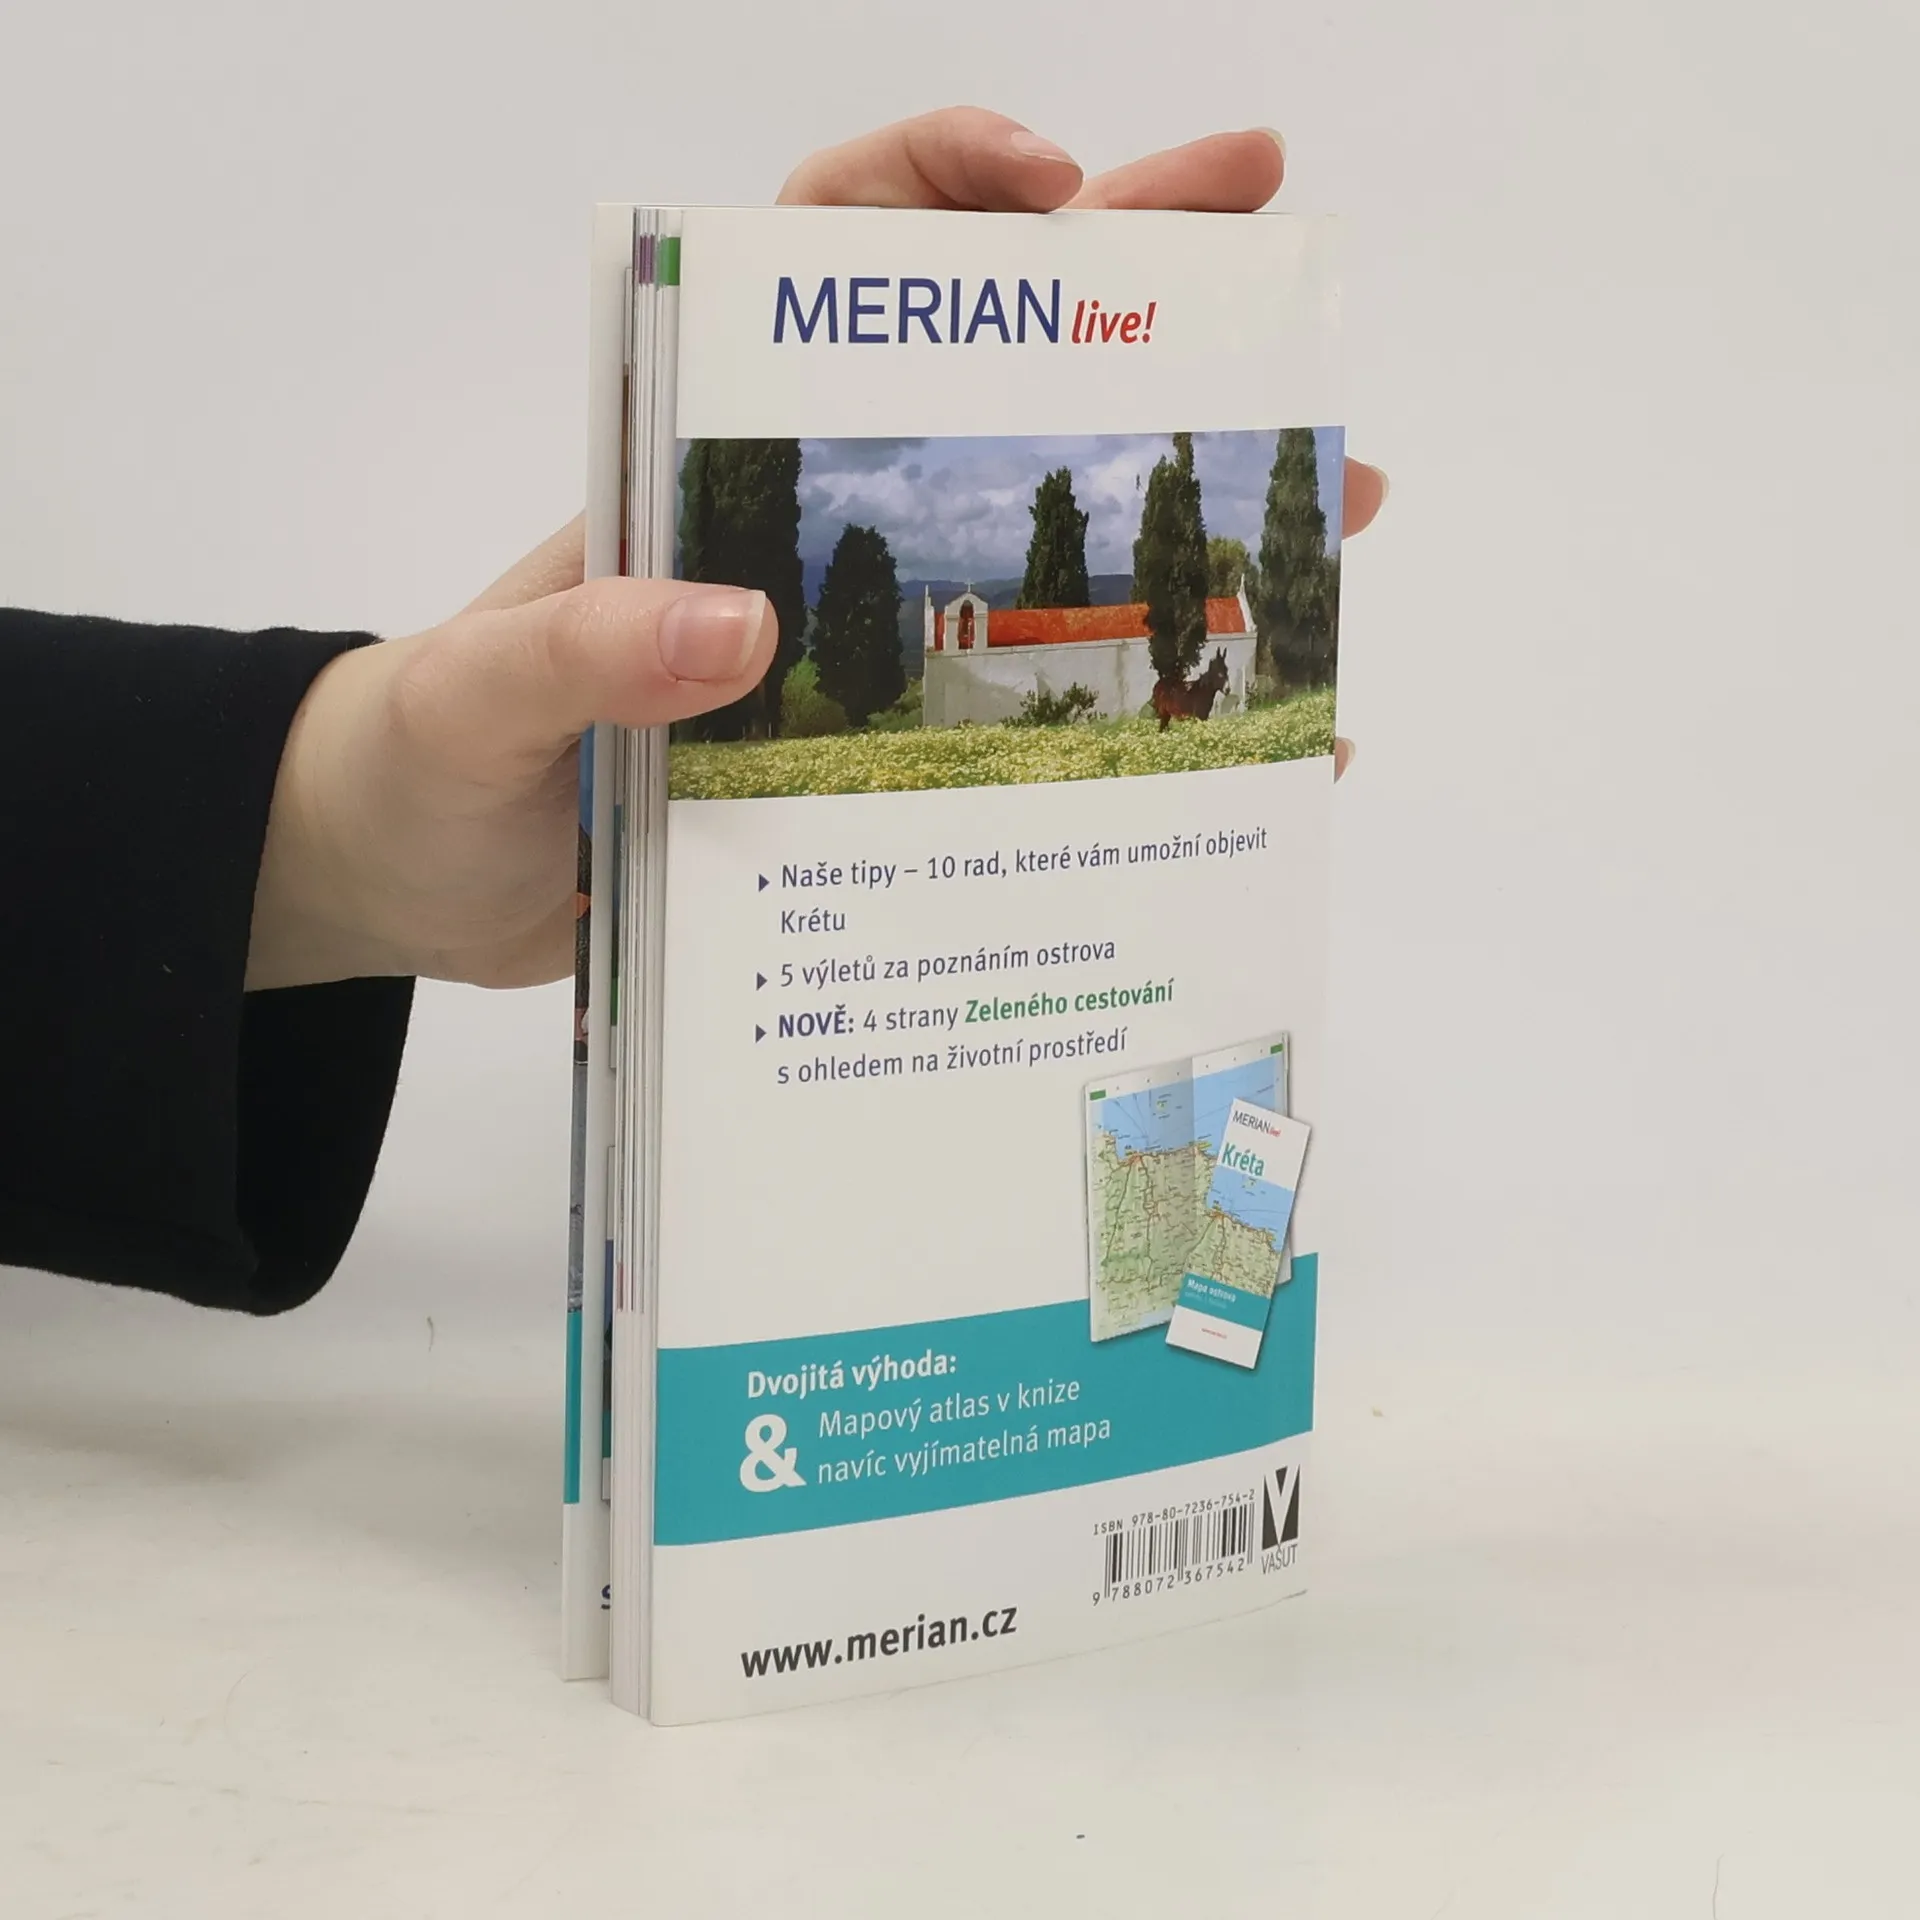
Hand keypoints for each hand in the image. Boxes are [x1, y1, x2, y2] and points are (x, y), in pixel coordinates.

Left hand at [246, 110, 1389, 991]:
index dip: (941, 191)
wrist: (418, 882)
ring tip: (1335, 504)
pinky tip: (1251, 734)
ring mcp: (854, 632)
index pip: (825, 259)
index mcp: (701, 461)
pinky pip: (1033, 713)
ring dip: (1189, 513)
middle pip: (988, 377)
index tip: (1054, 187)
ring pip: (1044, 544)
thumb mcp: (474, 700)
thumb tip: (737, 622)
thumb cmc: (422, 760)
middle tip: (1282, 276)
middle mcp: (803, 520)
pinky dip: (1143, 715)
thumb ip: (577, 652)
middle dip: (1137, 305)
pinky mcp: (878, 749)